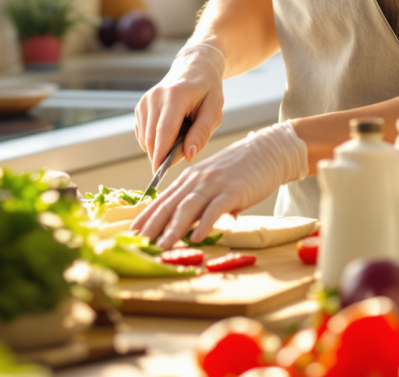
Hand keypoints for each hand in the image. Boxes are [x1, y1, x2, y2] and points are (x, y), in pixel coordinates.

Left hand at [131, 121, 308, 248]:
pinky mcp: (232, 191)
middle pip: (169, 204)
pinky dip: (204, 224)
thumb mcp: (214, 183)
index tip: (131, 232)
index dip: (146, 216)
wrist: (266, 151)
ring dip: (173, 229)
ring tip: (161, 246)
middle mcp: (197, 180)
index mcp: (190, 178)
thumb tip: (192, 228)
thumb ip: (201, 204)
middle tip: (137, 243)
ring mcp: (214, 184)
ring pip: (187, 207)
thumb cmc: (240, 170)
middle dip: (152, 225)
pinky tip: (196, 238)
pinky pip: (214, 209)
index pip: (162, 199)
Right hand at [135, 42, 225, 169]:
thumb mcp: (214, 110)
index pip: (164, 130)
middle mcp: (155, 96)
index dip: (160, 153)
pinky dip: (153, 140)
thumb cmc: (207, 90)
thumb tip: (187, 155)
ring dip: (159, 147)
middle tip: (179, 157)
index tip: (159, 172)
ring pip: (145, 137)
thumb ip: (201, 133)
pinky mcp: (140, 106)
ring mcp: (145, 100)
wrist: (195, 67)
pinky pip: (142, 133)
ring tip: (180, 135)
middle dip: (161, 155)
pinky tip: (169, 132)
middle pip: (151, 136)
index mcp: (175, 95)